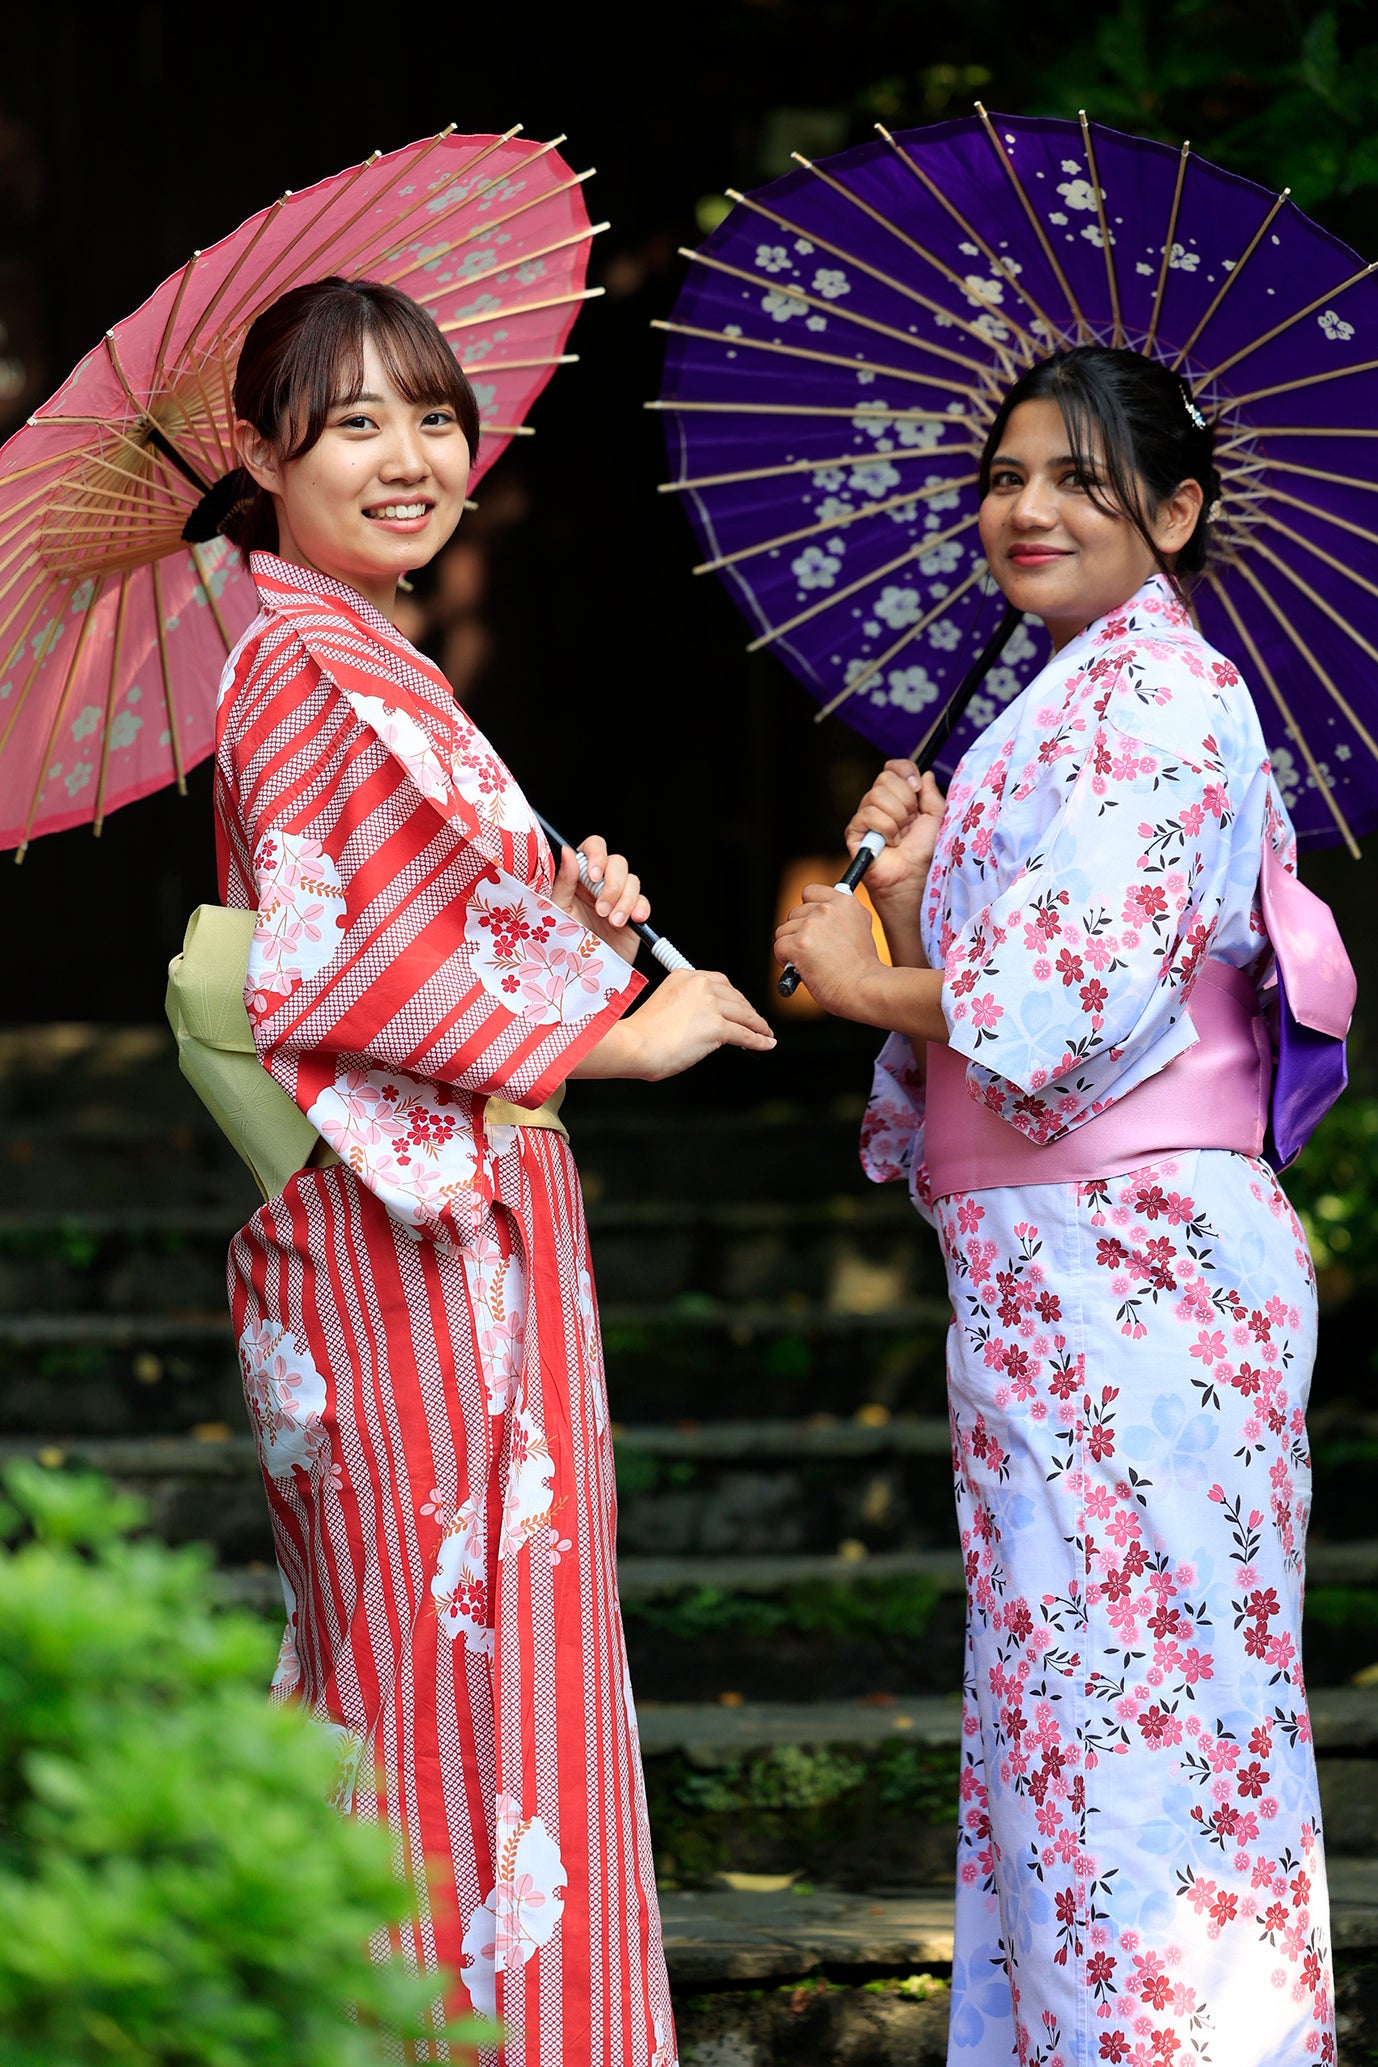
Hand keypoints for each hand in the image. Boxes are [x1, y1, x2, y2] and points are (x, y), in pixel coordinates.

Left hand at [551, 834, 648, 964]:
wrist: (584, 973)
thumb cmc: (565, 943)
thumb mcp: (559, 911)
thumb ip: (563, 881)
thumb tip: (568, 852)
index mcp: (579, 877)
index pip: (593, 848)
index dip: (597, 855)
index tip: (593, 875)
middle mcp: (600, 884)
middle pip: (617, 862)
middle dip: (612, 885)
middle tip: (601, 909)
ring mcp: (618, 898)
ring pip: (633, 881)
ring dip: (624, 901)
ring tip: (613, 922)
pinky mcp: (633, 914)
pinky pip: (644, 901)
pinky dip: (640, 909)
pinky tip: (632, 920)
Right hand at [576, 970, 776, 1080]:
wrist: (634, 1046)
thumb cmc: (642, 1034)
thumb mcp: (665, 1005)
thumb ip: (688, 1005)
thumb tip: (711, 1020)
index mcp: (685, 976)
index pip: (720, 983)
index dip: (735, 997)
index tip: (741, 1006)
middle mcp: (700, 985)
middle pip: (736, 997)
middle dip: (748, 1012)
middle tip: (756, 1022)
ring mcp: (710, 1005)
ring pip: (744, 1015)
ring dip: (758, 1026)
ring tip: (765, 1034)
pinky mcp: (717, 1027)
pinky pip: (745, 1034)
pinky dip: (758, 1040)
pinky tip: (765, 1044)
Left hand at [773, 884, 882, 1017]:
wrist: (865, 989)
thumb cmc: (863, 967)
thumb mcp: (861, 928)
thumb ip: (842, 914)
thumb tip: (825, 906)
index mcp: (844, 901)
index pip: (810, 892)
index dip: (807, 910)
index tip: (813, 927)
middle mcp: (827, 909)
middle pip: (793, 914)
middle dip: (799, 933)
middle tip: (814, 952)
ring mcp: (812, 925)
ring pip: (783, 931)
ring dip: (791, 947)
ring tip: (811, 962)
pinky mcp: (799, 944)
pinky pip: (779, 947)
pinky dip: (785, 960)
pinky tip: (802, 968)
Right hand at [846, 762, 945, 903]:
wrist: (915, 878)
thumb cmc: (927, 853)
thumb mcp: (937, 818)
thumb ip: (931, 794)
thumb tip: (925, 774)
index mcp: (898, 797)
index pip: (892, 767)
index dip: (905, 771)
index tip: (917, 788)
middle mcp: (879, 804)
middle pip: (884, 777)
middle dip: (905, 800)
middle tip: (911, 821)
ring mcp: (865, 817)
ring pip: (876, 795)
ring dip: (898, 817)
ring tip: (902, 836)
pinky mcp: (854, 832)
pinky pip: (868, 814)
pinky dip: (886, 829)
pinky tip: (890, 843)